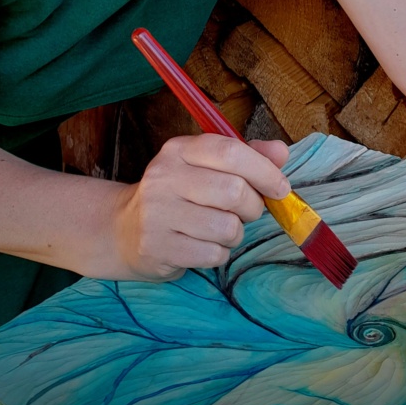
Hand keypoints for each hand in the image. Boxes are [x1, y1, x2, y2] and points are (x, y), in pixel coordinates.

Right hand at [112, 135, 290, 280]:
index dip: (264, 171)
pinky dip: (219, 253)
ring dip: (235, 233)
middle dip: (252, 207)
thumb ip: (246, 156)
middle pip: (234, 191)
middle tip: (245, 212)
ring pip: (227, 227)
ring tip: (219, 229)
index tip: (280, 188)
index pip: (230, 152)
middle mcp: (164, 176)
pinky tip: (203, 245)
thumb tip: (281, 152)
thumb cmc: (179, 195)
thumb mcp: (207, 167)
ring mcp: (157, 212)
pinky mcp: (157, 247)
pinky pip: (213, 254)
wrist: (125, 229)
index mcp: (179, 150)